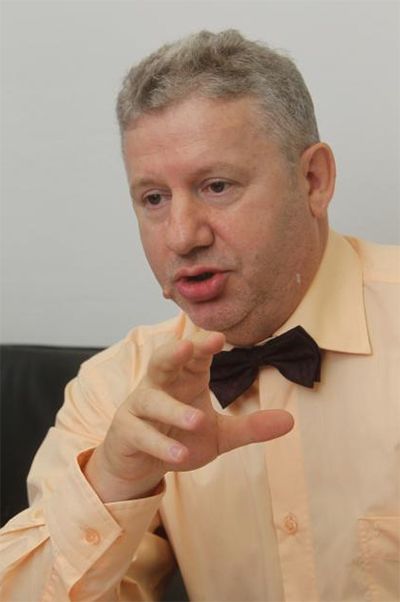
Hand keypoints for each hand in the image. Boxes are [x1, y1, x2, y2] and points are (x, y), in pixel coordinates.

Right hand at [84, 332, 293, 500]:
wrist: (140, 463)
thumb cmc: (179, 436)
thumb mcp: (219, 435)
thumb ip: (250, 427)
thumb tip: (291, 420)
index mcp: (185, 379)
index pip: (194, 357)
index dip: (204, 345)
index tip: (219, 338)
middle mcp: (160, 385)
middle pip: (162, 361)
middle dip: (174, 352)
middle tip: (188, 346)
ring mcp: (139, 406)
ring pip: (150, 399)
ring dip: (173, 409)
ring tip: (197, 419)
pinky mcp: (126, 430)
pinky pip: (140, 433)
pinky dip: (159, 443)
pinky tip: (178, 454)